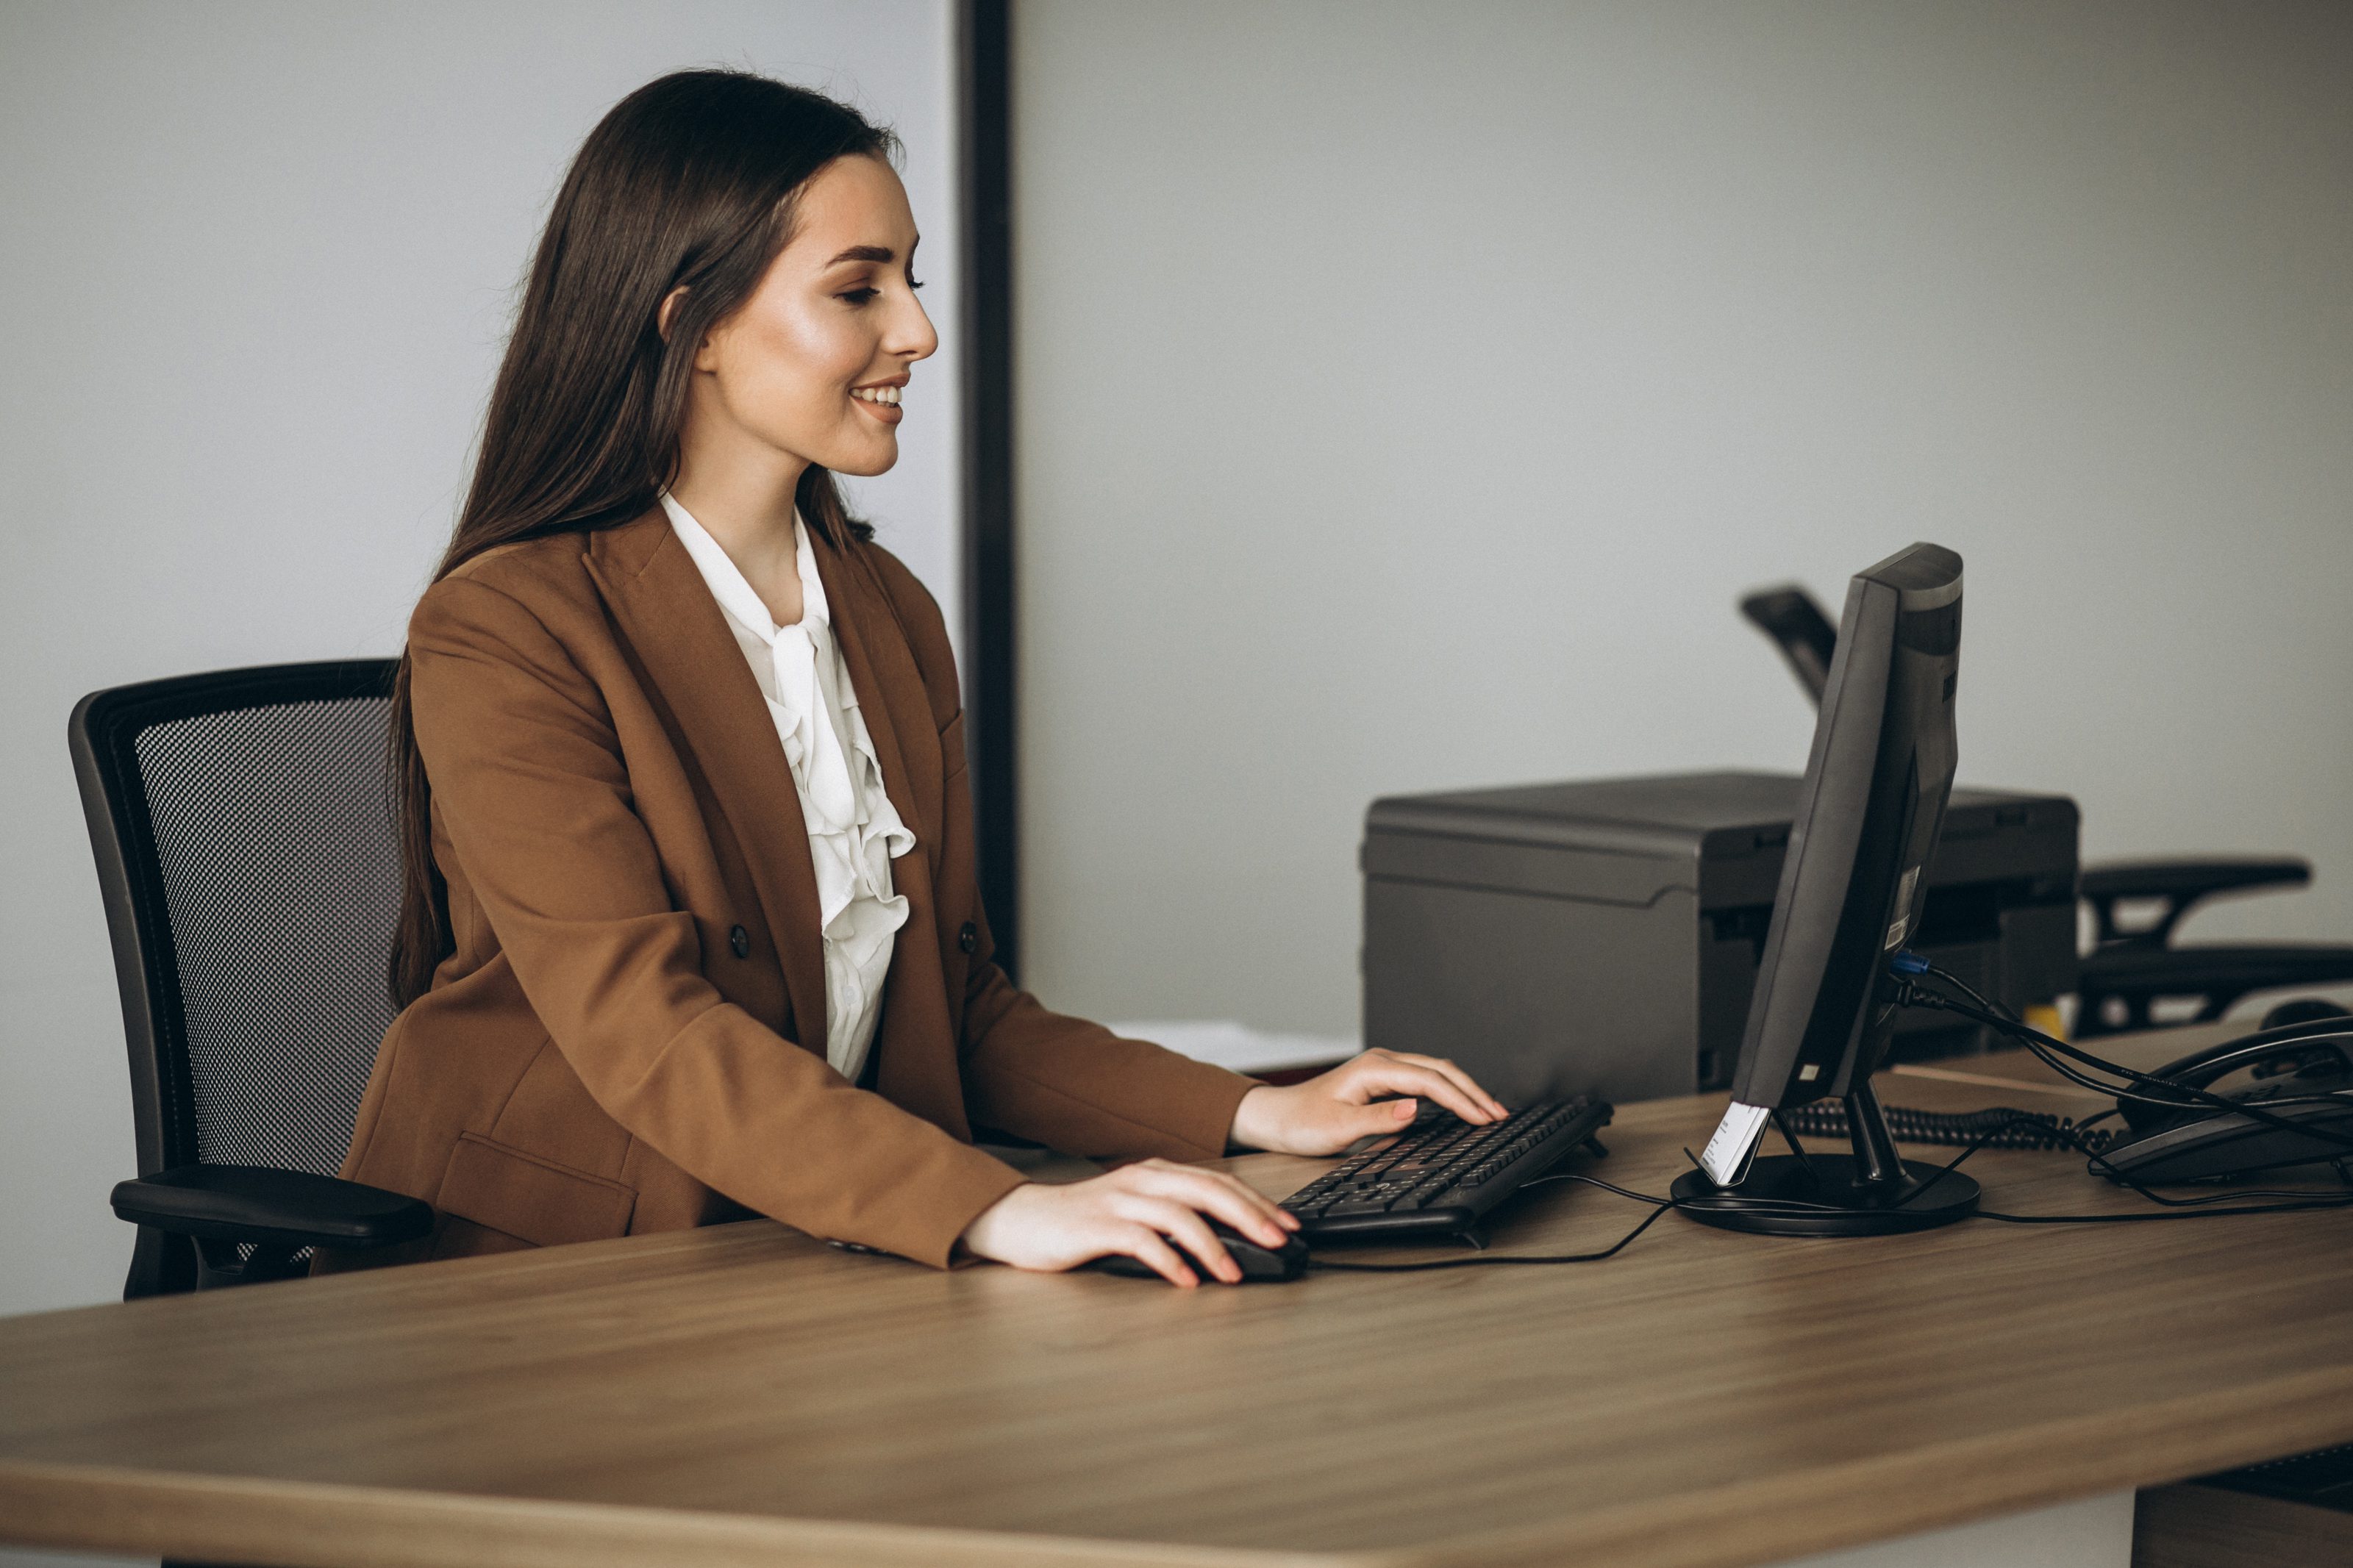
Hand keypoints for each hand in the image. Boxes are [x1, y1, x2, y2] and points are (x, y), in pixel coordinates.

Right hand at [959, 1159, 1300, 1287]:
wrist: (1018, 1220)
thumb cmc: (1079, 1223)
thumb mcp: (1133, 1213)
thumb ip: (1171, 1221)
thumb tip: (1225, 1248)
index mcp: (1155, 1173)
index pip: (1219, 1181)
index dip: (1258, 1202)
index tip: (1289, 1226)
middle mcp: (1141, 1179)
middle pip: (1208, 1189)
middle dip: (1250, 1216)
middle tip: (1280, 1241)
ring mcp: (1118, 1200)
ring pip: (1178, 1214)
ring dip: (1213, 1244)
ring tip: (1235, 1273)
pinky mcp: (1095, 1225)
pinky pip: (1141, 1241)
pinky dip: (1169, 1261)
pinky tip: (1186, 1281)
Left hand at [1227, 1049, 1508, 1156]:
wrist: (1276, 1116)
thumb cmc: (1302, 1122)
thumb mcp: (1338, 1128)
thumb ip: (1379, 1119)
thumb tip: (1416, 1109)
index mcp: (1374, 1068)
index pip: (1430, 1081)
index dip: (1462, 1100)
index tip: (1485, 1118)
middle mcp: (1381, 1061)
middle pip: (1440, 1070)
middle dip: (1473, 1091)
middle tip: (1500, 1115)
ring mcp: (1382, 1068)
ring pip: (1435, 1072)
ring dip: (1464, 1090)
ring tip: (1489, 1110)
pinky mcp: (1382, 1079)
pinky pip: (1424, 1079)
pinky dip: (1448, 1091)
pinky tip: (1460, 1104)